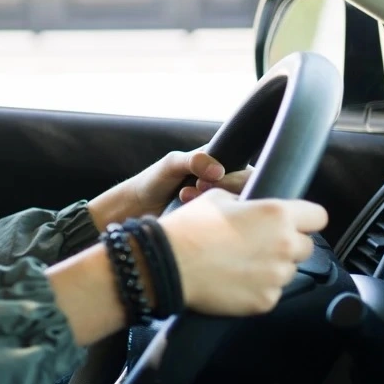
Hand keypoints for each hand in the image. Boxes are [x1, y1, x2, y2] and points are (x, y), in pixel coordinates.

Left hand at [90, 147, 251, 227]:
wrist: (137, 209)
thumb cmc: (154, 181)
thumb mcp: (172, 164)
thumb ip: (193, 161)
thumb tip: (218, 170)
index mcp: (221, 161)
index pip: (245, 170)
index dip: (232, 177)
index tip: (207, 179)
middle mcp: (226, 182)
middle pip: (246, 188)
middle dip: (221, 189)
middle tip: (197, 187)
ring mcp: (222, 203)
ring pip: (236, 206)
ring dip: (213, 202)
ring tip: (185, 195)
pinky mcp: (215, 222)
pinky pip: (225, 222)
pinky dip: (209, 217)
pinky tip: (187, 208)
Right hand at [160, 189, 328, 315]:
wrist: (166, 265)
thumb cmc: (188, 230)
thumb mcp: (217, 199)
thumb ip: (245, 203)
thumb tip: (251, 208)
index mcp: (277, 214)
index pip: (318, 216)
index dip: (305, 219)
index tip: (295, 223)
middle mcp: (284, 245)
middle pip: (306, 247)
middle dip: (287, 245)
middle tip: (259, 245)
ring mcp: (276, 276)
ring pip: (287, 271)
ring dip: (272, 268)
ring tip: (241, 264)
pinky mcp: (265, 301)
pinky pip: (270, 293)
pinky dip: (257, 289)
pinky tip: (234, 281)